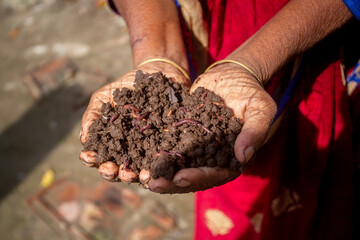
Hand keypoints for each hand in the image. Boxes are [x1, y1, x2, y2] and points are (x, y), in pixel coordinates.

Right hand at [79, 63, 189, 182]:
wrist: (157, 74)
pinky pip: (163, 160)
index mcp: (112, 142)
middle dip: (113, 173)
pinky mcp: (168, 145)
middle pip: (118, 169)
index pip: (98, 156)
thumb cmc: (127, 87)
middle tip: (112, 170)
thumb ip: (93, 115)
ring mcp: (149, 150)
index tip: (90, 157)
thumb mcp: (104, 96)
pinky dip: (160, 166)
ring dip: (136, 176)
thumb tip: (84, 139)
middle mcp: (129, 150)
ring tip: (135, 175)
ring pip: (140, 169)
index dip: (92, 159)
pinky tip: (158, 167)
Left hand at [148, 63, 276, 192]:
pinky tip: (139, 153)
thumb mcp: (260, 109)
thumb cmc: (251, 92)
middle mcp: (211, 157)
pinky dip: (155, 150)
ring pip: (177, 164)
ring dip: (161, 171)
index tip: (181, 178)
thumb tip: (243, 156)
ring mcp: (195, 146)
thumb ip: (254, 131)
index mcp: (231, 158)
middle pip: (192, 175)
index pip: (216, 174)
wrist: (232, 75)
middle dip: (173, 181)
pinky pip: (168, 144)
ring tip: (143, 175)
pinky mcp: (182, 133)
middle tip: (155, 184)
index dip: (199, 178)